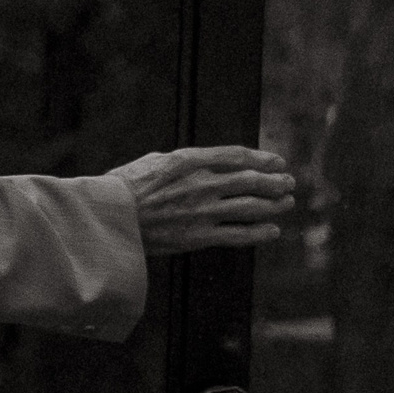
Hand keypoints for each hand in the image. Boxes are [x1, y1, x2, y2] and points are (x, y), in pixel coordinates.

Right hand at [108, 146, 296, 255]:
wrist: (106, 218)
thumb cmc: (122, 189)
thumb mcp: (152, 162)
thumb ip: (182, 162)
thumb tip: (204, 162)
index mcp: (187, 161)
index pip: (236, 155)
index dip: (261, 158)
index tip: (277, 161)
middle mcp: (199, 184)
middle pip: (250, 180)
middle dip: (275, 181)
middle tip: (288, 182)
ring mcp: (201, 212)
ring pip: (251, 207)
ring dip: (274, 205)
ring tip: (286, 203)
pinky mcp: (197, 237)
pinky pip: (238, 235)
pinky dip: (259, 233)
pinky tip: (272, 231)